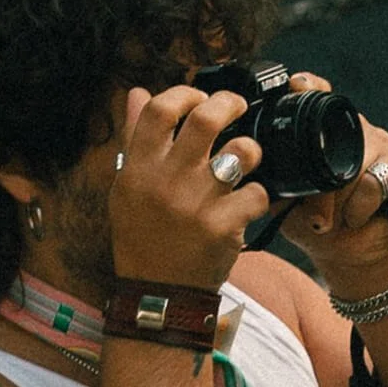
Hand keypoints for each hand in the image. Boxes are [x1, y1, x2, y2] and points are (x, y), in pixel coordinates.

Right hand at [109, 85, 269, 289]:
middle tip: (238, 106)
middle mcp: (167, 182)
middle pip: (206, 119)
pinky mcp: (223, 228)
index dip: (185, 93)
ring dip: (250, 149)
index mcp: (139, 168)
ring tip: (248, 157)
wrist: (159, 294)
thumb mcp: (128, 188)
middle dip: (229, 103)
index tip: (199, 96)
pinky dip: (259, 195)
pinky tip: (250, 202)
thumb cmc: (143, 238)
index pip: (159, 109)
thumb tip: (136, 92)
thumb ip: (135, 138)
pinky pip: (257, 194)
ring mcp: (197, 205)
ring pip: (240, 152)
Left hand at [277, 72, 387, 289]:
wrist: (349, 256)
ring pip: (354, 161)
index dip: (309, 86)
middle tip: (314, 213)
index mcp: (325, 131)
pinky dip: (360, 206)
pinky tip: (356, 217)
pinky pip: (374, 181)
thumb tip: (255, 165)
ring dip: (339, 200)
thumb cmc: (316, 224)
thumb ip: (273, 178)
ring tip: (336, 218)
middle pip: (335, 135)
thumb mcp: (285, 202)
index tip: (295, 87)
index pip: (318, 93)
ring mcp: (380, 145)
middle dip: (321, 183)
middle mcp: (354, 130)